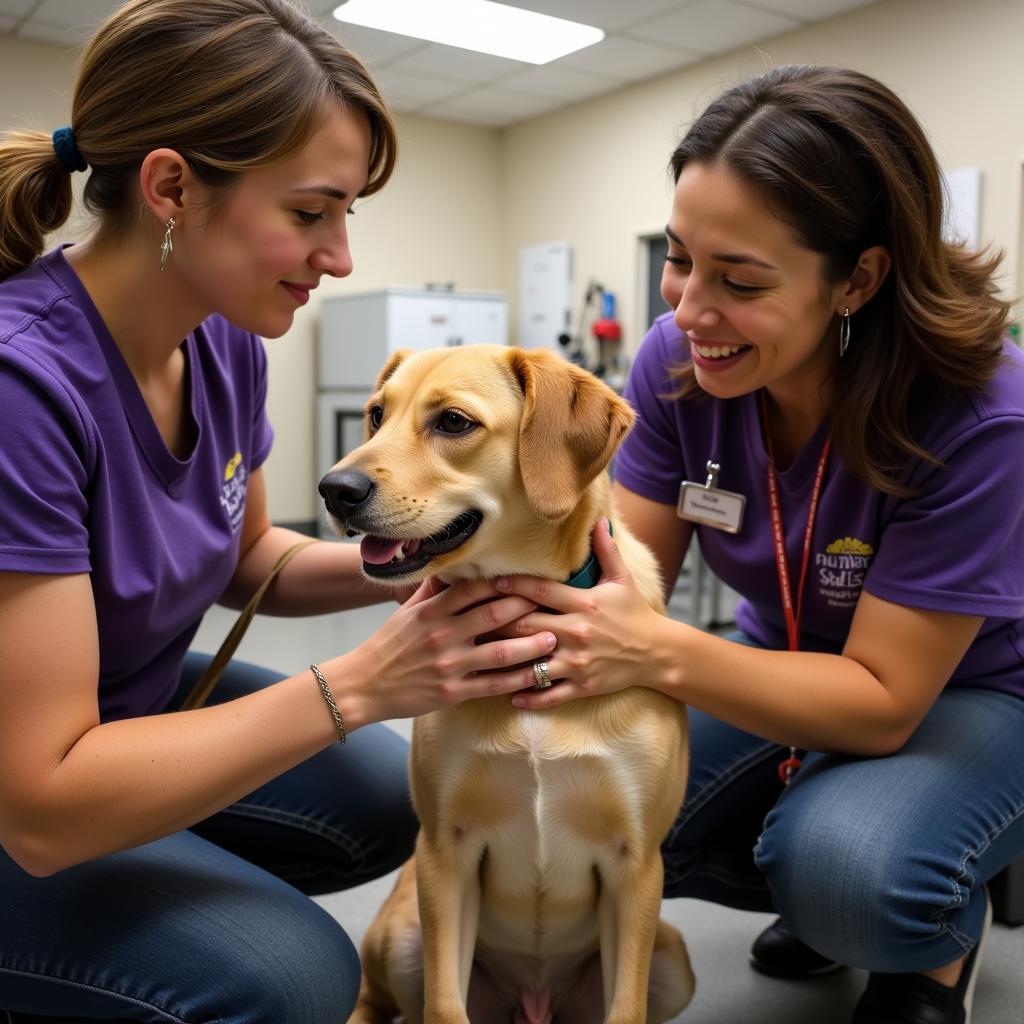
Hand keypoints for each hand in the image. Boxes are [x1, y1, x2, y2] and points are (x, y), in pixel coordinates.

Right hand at [337, 575, 557, 724]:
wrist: (363, 685)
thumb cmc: (389, 645)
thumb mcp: (408, 611)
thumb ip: (434, 589)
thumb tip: (455, 564)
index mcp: (431, 611)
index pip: (474, 589)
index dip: (504, 582)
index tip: (530, 577)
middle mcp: (442, 634)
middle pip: (492, 615)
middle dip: (526, 607)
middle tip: (554, 602)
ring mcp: (449, 665)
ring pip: (499, 652)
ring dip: (530, 645)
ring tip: (554, 639)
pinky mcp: (453, 692)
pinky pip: (492, 685)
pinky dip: (517, 680)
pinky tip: (537, 675)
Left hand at [489, 519, 667, 708]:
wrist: (658, 653)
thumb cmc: (636, 614)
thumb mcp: (622, 580)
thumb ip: (607, 550)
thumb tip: (599, 521)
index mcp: (583, 603)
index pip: (539, 590)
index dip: (512, 585)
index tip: (489, 582)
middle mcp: (576, 631)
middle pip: (525, 625)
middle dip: (496, 622)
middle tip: (471, 619)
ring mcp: (577, 661)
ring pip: (531, 662)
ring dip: (504, 662)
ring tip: (479, 658)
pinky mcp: (583, 685)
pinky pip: (550, 694)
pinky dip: (529, 696)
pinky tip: (509, 695)